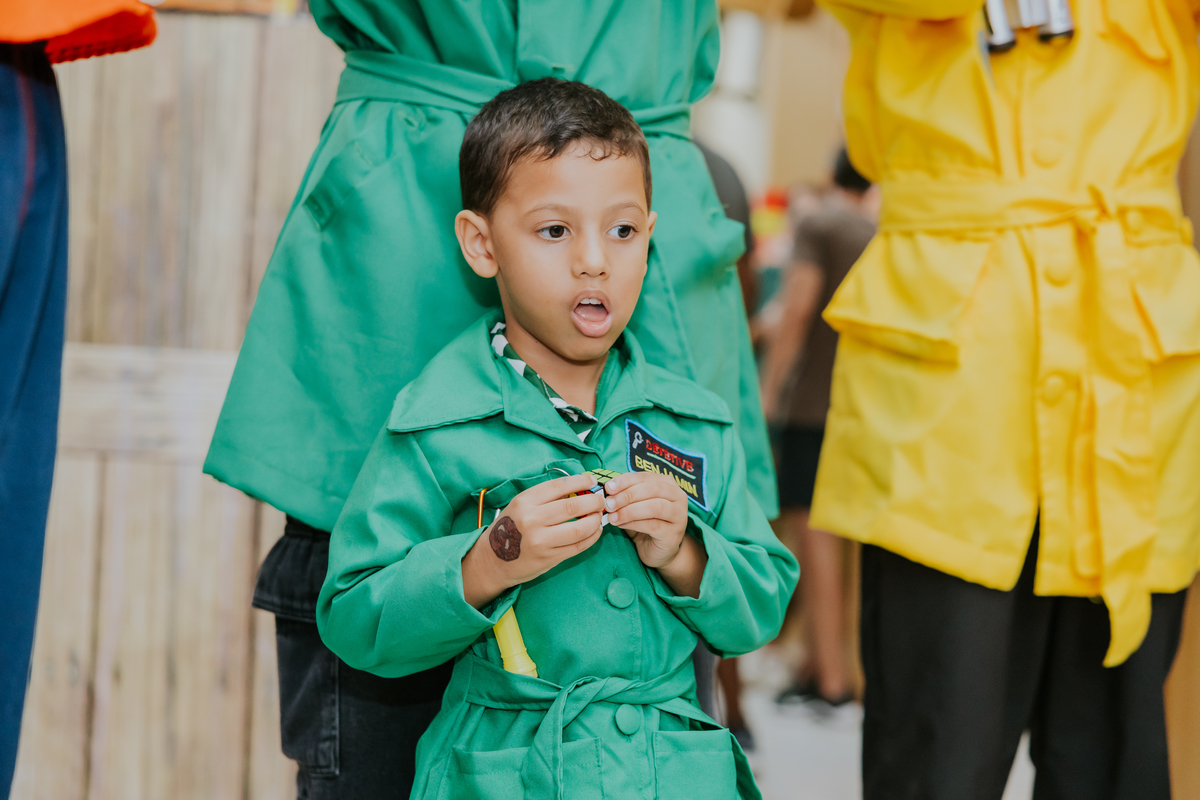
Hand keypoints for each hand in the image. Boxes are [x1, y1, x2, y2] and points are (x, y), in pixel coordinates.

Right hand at [462, 473, 604, 607]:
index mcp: (524, 501)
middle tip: (601, 501)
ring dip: (595, 521)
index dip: (580, 481)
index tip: (592, 480)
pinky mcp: (549, 558)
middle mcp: (532, 519)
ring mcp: (541, 541)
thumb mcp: (520, 506)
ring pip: (580, 528)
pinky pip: (578, 546)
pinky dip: (592, 537)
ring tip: (599, 517)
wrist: (492, 561)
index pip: (559, 486)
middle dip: (593, 501)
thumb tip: (577, 488)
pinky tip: (595, 532)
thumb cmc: (508, 529)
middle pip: (573, 506)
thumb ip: (545, 497)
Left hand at [603, 472, 689, 568]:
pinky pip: (653, 525)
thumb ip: (625, 495)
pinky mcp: (674, 533)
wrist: (658, 551)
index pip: (645, 477)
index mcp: (667, 483)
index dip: (625, 481)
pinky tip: (621, 525)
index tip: (608, 487)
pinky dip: (634, 524)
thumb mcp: (635, 505)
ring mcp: (679, 515)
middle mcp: (677, 496)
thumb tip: (607, 490)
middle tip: (609, 503)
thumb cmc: (645, 523)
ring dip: (630, 511)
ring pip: (655, 507)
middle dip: (628, 495)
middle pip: (652, 489)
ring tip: (612, 516)